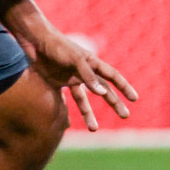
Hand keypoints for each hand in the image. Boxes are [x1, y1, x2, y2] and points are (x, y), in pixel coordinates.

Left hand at [23, 29, 137, 131]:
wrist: (34, 41)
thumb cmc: (57, 47)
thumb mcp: (75, 60)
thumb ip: (88, 76)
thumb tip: (103, 93)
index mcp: (92, 63)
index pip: (113, 77)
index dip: (124, 87)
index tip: (134, 99)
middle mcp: (84, 72)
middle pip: (103, 90)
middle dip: (115, 103)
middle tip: (125, 116)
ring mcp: (70, 78)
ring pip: (84, 100)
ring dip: (89, 114)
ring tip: (94, 129)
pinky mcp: (56, 83)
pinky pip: (64, 100)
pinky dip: (67, 110)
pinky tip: (69, 123)